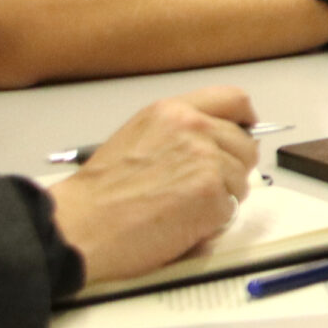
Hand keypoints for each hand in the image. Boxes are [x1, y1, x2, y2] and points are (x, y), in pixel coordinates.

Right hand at [44, 86, 258, 284]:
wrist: (80, 227)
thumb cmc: (100, 193)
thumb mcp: (138, 136)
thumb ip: (179, 131)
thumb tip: (219, 140)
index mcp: (174, 111)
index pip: (233, 100)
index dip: (245, 119)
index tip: (247, 131)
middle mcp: (194, 129)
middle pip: (245, 146)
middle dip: (232, 169)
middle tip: (203, 189)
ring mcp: (206, 161)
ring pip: (241, 181)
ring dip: (221, 198)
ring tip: (182, 209)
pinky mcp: (212, 196)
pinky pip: (230, 210)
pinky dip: (212, 223)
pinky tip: (181, 224)